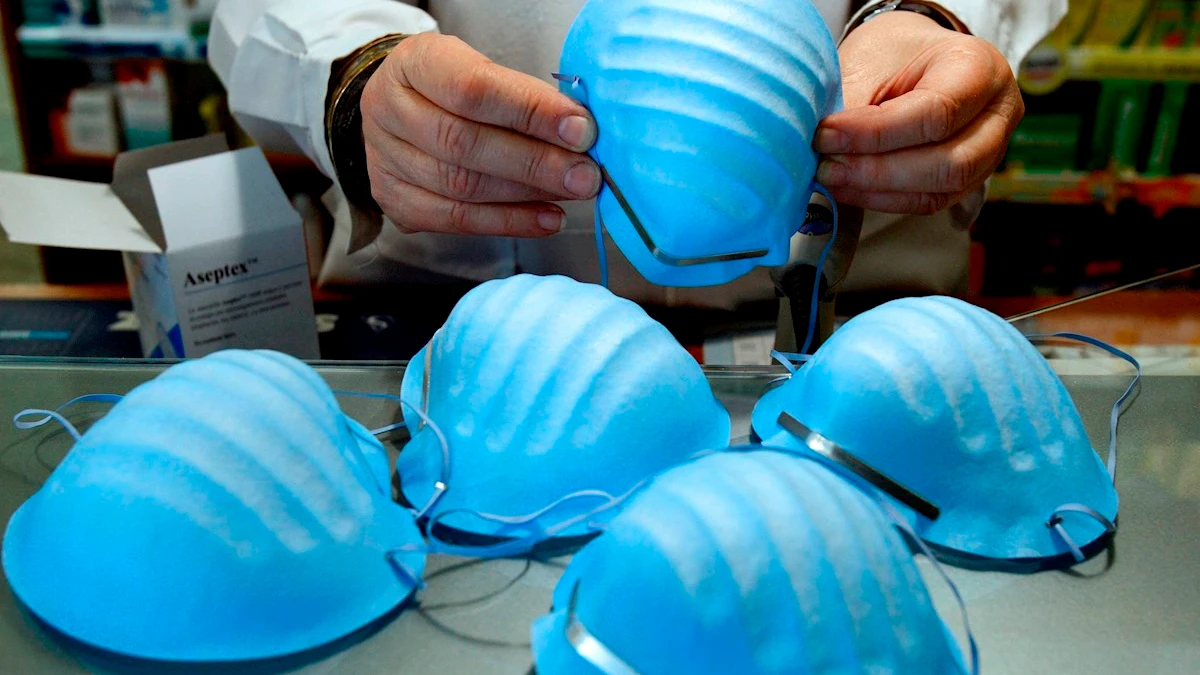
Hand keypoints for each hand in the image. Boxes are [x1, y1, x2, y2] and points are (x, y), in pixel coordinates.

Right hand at [360, 33, 600, 236]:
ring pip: (462, 187)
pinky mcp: (395, 201)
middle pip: (466, 145)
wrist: (401, 109)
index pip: (474, 90)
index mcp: (413, 64)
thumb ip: (525, 97)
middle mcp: (389, 110)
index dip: (531, 112)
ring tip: (572, 192)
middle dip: (536, 162)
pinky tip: (546, 218)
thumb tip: (581, 132)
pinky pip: (457, 220)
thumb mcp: (482, 68)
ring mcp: (385, 160)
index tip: (580, 130)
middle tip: (585, 174)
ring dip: (527, 194)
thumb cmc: (453, 85)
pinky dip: (509, 222)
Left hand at [814, 11, 1023, 214]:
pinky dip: (883, 200)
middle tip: (826, 165)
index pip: (934, 113)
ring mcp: (989, 152)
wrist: (912, 59)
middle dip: (878, 171)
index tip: (825, 135)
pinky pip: (928, 202)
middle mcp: (997, 114)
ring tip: (831, 177)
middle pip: (947, 162)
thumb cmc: (894, 54)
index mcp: (981, 68)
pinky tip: (848, 188)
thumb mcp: (872, 61)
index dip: (874, 133)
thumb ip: (853, 106)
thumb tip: (822, 151)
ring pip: (940, 189)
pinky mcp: (967, 181)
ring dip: (878, 190)